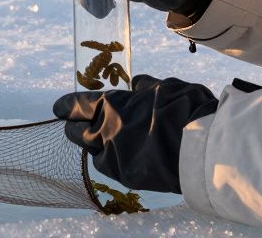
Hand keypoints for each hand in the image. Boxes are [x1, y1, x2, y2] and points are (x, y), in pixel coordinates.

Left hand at [52, 74, 218, 193]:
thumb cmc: (185, 109)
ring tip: (102, 141)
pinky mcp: (126, 177)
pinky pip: (109, 167)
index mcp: (111, 105)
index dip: (66, 106)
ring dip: (92, 145)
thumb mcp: (165, 86)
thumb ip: (144, 86)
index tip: (59, 108)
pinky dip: (110, 160)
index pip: (76, 105)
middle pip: (75, 133)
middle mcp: (105, 132)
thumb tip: (135, 83)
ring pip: (90, 152)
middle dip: (73, 127)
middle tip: (77, 124)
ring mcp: (114, 158)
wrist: (201, 148)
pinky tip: (120, 156)